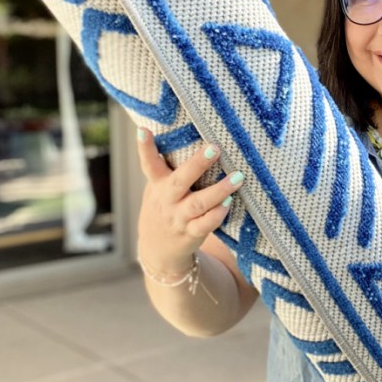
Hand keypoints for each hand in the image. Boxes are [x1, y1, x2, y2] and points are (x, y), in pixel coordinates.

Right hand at [136, 128, 243, 276]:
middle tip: (214, 148)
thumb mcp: (158, 188)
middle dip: (197, 164)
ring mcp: (179, 217)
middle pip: (180, 181)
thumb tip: (188, 134)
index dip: (145, 149)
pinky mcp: (191, 233)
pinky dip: (217, 214)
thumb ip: (167, 168)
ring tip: (237, 177)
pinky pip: (205, 224)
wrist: (158, 250)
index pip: (149, 165)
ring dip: (219, 190)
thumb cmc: (164, 207)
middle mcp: (167, 200)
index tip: (144, 131)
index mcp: (158, 185)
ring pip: (198, 203)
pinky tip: (229, 202)